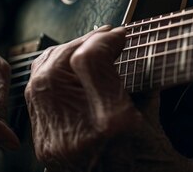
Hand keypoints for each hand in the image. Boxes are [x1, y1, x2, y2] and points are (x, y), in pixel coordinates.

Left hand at [25, 25, 191, 171]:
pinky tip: (72, 73)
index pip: (88, 62)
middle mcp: (76, 137)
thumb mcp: (156, 124)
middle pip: (55, 67)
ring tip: (88, 49)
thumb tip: (122, 51)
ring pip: (39, 79)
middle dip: (79, 43)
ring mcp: (54, 144)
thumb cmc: (152, 171)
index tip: (118, 35)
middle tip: (104, 37)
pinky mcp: (45, 148)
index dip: (102, 40)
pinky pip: (36, 99)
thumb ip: (142, 86)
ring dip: (62, 55)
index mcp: (113, 127)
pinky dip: (51, 76)